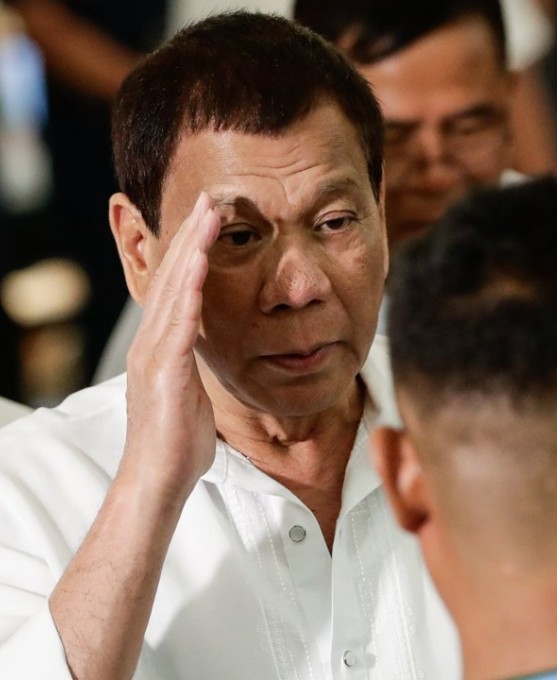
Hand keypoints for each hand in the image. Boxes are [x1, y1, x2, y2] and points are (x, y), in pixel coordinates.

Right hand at [120, 192, 220, 500]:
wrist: (159, 479)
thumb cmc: (179, 442)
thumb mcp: (191, 391)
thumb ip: (194, 363)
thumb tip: (206, 348)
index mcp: (159, 346)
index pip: (176, 287)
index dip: (191, 251)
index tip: (210, 220)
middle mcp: (150, 342)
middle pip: (171, 277)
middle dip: (191, 236)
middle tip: (210, 198)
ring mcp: (153, 354)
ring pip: (173, 289)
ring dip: (191, 249)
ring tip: (209, 214)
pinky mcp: (163, 369)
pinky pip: (179, 321)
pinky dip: (189, 288)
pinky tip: (200, 261)